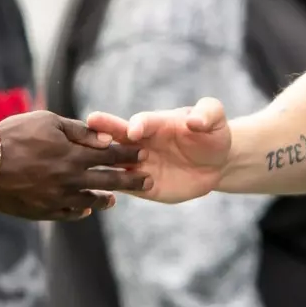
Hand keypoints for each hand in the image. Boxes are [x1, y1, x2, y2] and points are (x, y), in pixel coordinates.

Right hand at [0, 111, 148, 220]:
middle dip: (130, 180)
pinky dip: (81, 210)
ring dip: (106, 199)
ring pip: (90, 201)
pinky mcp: (43, 211)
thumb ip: (78, 131)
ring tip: (116, 200)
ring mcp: (57, 198)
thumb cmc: (14, 135)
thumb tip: (105, 139)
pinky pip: (69, 213)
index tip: (143, 154)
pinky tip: (87, 208)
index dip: (128, 155)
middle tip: (148, 182)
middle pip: (108, 181)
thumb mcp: (47, 122)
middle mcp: (70, 179)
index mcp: (73, 155)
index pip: (110, 156)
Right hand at [85, 96, 230, 203]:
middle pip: (116, 138)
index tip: (133, 131)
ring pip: (115, 164)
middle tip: (88, 131)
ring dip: (104, 166)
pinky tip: (101, 192)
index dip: (137, 125)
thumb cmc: (212, 133)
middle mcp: (141, 142)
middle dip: (103, 135)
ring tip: (90, 169)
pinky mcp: (143, 186)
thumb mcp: (214, 117)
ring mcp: (139, 164)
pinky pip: (125, 187)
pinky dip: (114, 189)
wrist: (216, 162)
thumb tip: (195, 121)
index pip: (142, 122)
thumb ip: (206, 114)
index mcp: (156, 123)